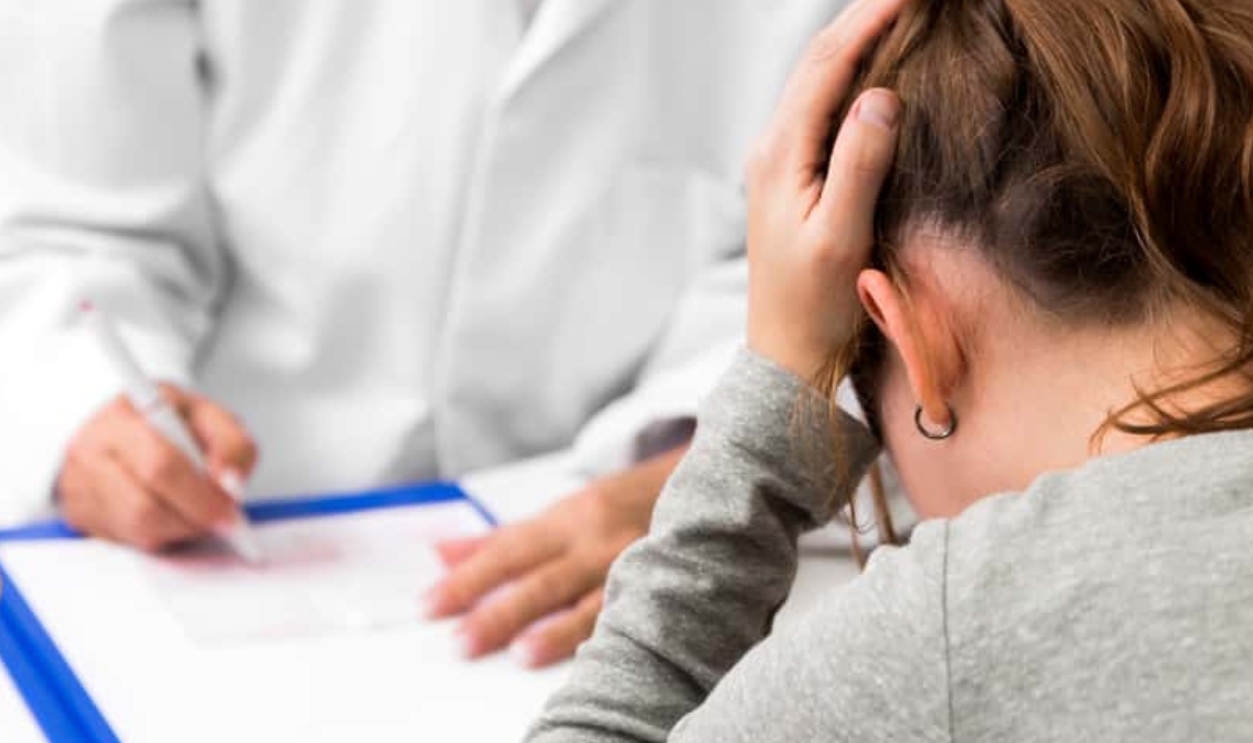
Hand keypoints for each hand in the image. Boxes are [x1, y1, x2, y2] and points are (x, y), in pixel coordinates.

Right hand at [56, 385, 257, 551]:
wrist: (123, 426)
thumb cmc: (168, 421)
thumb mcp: (209, 416)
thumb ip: (232, 443)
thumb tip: (229, 482)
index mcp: (124, 416)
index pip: (160, 466)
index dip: (199, 494)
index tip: (227, 508)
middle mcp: (91, 452)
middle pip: (143, 507)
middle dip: (192, 519)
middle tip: (221, 520)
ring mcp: (79, 487)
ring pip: (137, 530)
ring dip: (178, 529)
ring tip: (196, 511)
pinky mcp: (80, 516)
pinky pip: (128, 541)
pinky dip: (160, 535)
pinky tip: (171, 515)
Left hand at [423, 445, 687, 667]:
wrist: (700, 488)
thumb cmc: (620, 507)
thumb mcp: (561, 512)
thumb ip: (499, 537)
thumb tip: (439, 553)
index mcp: (570, 519)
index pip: (508, 551)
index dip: (468, 578)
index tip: (430, 604)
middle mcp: (598, 543)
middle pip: (542, 580)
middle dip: (500, 611)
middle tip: (461, 641)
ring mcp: (633, 567)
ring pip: (590, 603)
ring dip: (555, 630)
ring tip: (521, 653)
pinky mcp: (661, 589)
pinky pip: (632, 616)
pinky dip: (608, 636)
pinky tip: (592, 660)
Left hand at [746, 0, 905, 379]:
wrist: (786, 353)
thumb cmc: (815, 304)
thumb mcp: (841, 235)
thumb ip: (859, 164)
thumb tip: (881, 94)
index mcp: (781, 154)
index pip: (827, 66)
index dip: (869, 21)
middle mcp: (773, 148)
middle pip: (818, 63)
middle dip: (862, 19)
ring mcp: (779, 161)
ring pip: (818, 82)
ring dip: (855, 43)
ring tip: (898, 15)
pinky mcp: (792, 178)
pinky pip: (822, 109)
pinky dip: (851, 77)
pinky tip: (877, 71)